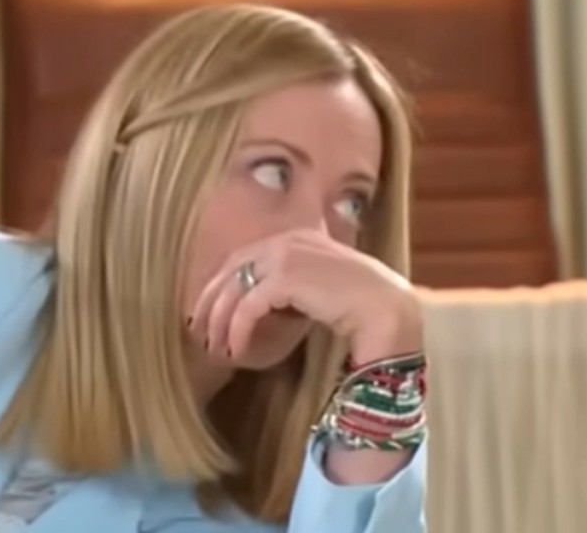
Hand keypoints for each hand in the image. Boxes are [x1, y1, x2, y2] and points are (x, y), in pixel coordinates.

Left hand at [189, 229, 421, 367]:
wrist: (387, 309)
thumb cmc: (359, 304)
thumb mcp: (318, 286)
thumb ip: (290, 286)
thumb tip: (256, 306)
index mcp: (294, 236)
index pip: (242, 258)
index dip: (220, 285)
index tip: (208, 311)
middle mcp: (286, 240)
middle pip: (231, 270)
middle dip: (210, 303)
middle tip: (200, 331)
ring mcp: (285, 255)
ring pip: (235, 289)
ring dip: (220, 321)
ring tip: (216, 347)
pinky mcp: (285, 278)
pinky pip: (248, 306)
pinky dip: (238, 329)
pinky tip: (238, 349)